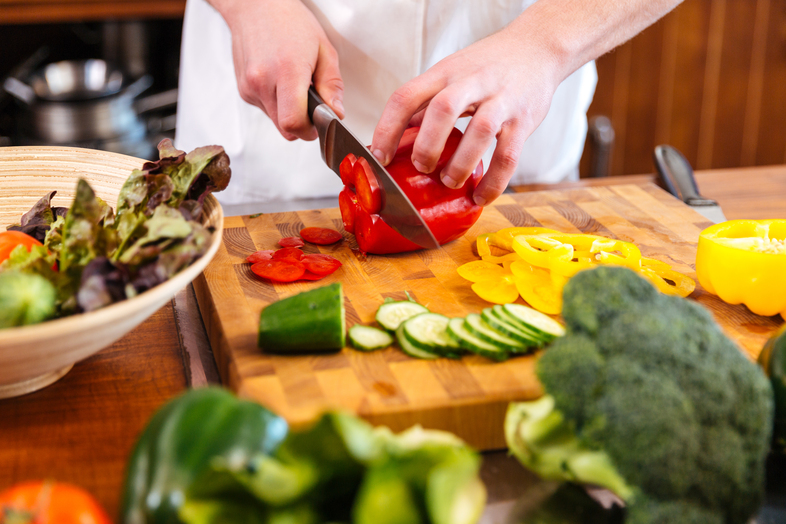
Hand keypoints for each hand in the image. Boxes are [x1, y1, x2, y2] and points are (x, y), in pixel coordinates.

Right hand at [213, 0, 343, 140]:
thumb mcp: (324, 49)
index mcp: (287, 70)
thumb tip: (336, 113)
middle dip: (302, 124)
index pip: (293, 122)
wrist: (255, 7)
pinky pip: (265, 110)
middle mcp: (263, 81)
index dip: (309, 130)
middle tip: (311, 105)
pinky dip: (276, 103)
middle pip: (285, 128)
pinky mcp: (243, 90)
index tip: (319, 123)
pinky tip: (280, 82)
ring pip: (275, 121)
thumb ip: (332, 85)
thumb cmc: (290, 22)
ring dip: (288, 112)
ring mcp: (249, 87)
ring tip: (294, 86)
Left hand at [370, 22, 564, 205]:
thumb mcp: (451, 72)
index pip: (407, 96)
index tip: (379, 156)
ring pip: (479, 132)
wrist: (538, 46)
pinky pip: (509, 155)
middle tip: (421, 168)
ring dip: (460, 164)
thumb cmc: (488, 65)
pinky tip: (480, 196)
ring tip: (450, 181)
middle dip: (426, 145)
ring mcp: (501, 100)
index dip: (387, 128)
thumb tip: (395, 138)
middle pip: (443, 110)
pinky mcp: (524, 120)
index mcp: (445, 72)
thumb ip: (426, 102)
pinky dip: (493, 181)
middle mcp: (472, 82)